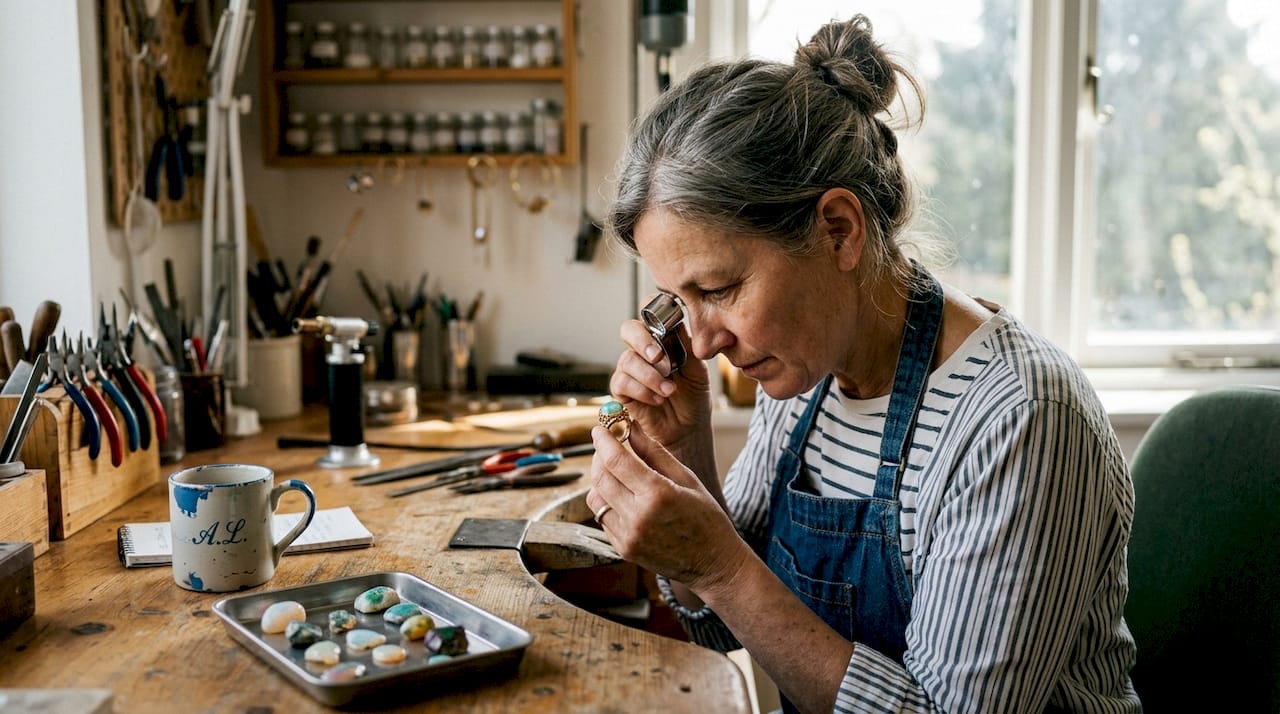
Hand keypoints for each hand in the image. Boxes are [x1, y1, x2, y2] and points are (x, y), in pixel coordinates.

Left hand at [586, 421, 747, 596]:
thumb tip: (630, 427)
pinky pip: (603, 518)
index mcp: (658, 495)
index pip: (616, 460)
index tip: (599, 429)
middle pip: (600, 478)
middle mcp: (638, 517)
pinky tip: (624, 497)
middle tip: (605, 447)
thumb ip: (654, 452)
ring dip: (600, 481)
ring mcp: (628, 536)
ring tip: (616, 473)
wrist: (713, 564)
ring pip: (595, 499)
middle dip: (598, 457)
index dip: (603, 440)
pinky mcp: (624, 549)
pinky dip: (607, 502)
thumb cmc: (706, 517)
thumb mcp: (686, 478)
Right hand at [609, 315, 710, 454]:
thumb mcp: (698, 369)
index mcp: (662, 339)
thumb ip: (687, 345)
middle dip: (643, 341)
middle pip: (628, 330)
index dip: (650, 310)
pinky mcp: (622, 391)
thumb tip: (677, 322)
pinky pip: (621, 382)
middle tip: (659, 358)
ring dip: (650, 375)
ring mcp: (631, 370)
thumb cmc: (693, 398)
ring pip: (626, 359)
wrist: (688, 430)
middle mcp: (643, 351)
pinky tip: (658, 399)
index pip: (648, 314)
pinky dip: (642, 390)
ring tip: (669, 390)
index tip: (662, 322)